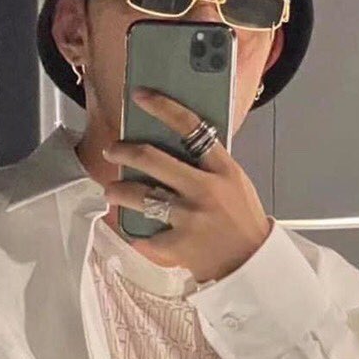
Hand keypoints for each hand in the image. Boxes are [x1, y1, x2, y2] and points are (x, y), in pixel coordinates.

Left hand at [102, 86, 273, 283]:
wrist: (248, 263)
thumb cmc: (239, 219)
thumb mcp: (233, 183)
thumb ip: (207, 165)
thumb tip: (172, 143)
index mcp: (222, 169)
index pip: (191, 127)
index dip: (163, 107)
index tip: (140, 96)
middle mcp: (204, 189)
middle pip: (152, 159)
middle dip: (123, 151)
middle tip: (112, 150)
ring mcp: (188, 217)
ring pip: (138, 195)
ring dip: (117, 191)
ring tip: (111, 191)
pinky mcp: (175, 243)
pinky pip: (144, 232)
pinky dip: (136, 231)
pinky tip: (133, 228)